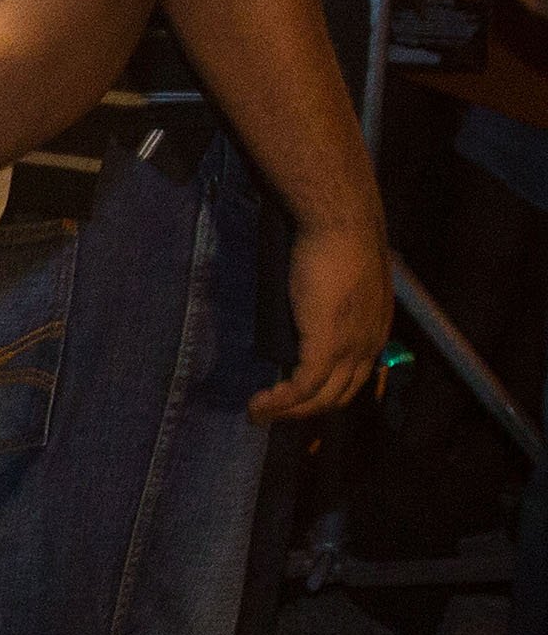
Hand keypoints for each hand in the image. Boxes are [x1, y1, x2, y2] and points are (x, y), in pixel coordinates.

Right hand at [249, 212, 392, 421]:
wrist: (341, 221)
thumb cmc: (337, 235)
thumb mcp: (341, 274)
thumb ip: (330, 294)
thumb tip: (308, 298)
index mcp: (376, 326)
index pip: (355, 374)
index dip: (326, 390)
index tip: (296, 395)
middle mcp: (370, 343)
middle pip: (340, 394)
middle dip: (306, 411)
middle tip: (274, 412)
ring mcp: (350, 347)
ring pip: (320, 398)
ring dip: (288, 413)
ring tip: (258, 414)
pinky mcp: (326, 346)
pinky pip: (301, 388)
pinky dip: (278, 403)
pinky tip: (257, 406)